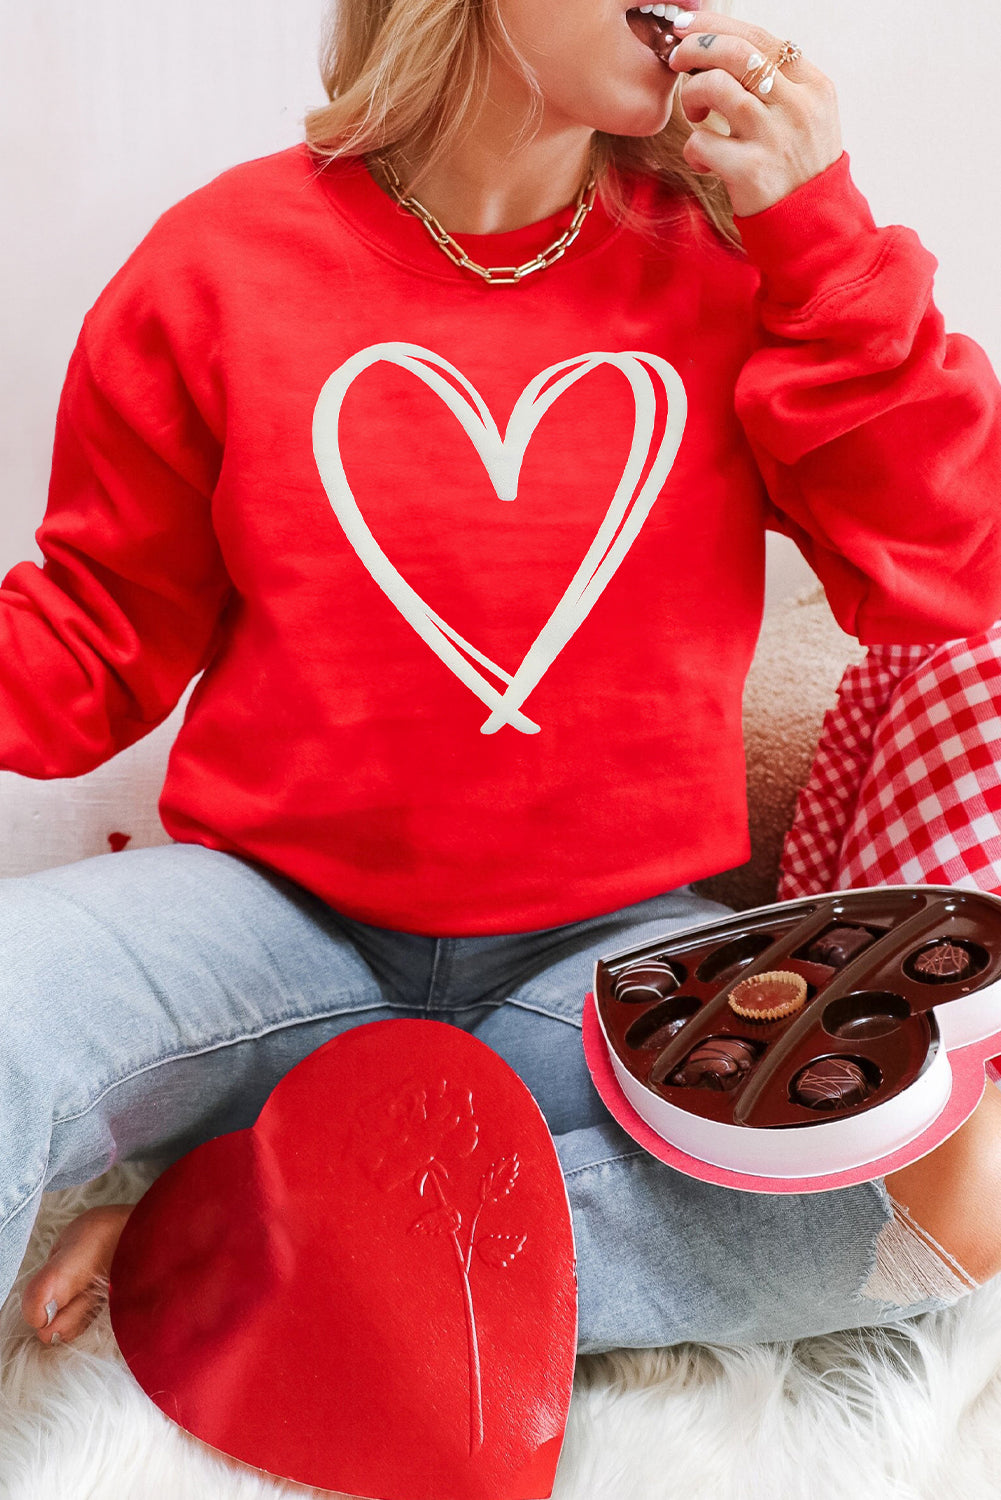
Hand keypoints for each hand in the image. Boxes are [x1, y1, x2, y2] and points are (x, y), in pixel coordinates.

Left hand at [668, 12, 842, 217]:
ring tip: (695, 114)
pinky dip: (692, 148)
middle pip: (735, 52)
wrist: (812, 226)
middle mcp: (796, 107)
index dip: (716, 26)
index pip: (760, 38)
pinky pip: (701, 141)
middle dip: (696, 47)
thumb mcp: (808, 117)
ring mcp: (773, 138)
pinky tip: (703, 160)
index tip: (688, 27)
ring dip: (691, 95)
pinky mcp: (750, 171)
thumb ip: (779, 82)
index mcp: (813, 86)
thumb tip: (725, 47)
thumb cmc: (800, 167)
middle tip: (677, 59)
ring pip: (715, 87)